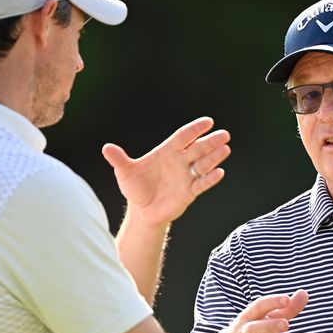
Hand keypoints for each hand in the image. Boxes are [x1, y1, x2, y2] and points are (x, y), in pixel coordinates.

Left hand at [102, 117, 230, 228]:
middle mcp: (180, 161)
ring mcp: (186, 176)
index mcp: (167, 152)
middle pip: (198, 148)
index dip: (195, 129)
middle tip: (224, 134)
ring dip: (214, 157)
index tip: (208, 122)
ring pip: (204, 164)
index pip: (184, 136)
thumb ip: (119, 160)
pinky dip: (210, 178)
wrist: (142, 210)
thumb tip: (106, 148)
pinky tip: (219, 172)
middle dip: (211, 141)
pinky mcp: (189, 192)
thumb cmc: (136, 188)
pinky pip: (202, 183)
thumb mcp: (125, 172)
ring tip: (225, 149)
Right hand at [196, 290, 308, 332]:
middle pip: (255, 328)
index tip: (286, 298)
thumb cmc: (252, 331)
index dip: (272, 301)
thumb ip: (286, 308)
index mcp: (249, 317)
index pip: (259, 306)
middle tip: (286, 324)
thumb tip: (304, 293)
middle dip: (270, 325)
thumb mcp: (265, 319)